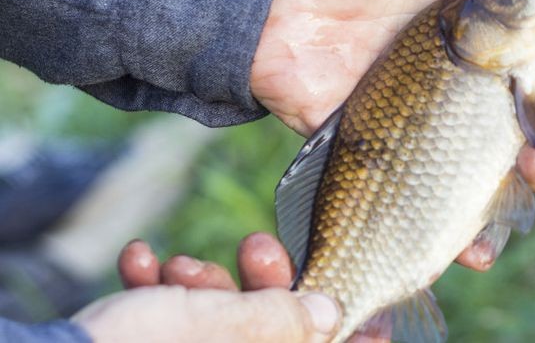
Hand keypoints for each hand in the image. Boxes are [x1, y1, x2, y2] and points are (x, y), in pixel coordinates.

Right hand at [73, 234, 340, 342]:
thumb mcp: (224, 326)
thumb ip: (283, 318)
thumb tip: (333, 314)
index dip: (351, 330)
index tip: (341, 287)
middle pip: (272, 332)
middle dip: (259, 283)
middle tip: (253, 245)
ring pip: (219, 325)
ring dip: (201, 283)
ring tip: (176, 262)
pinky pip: (170, 326)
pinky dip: (157, 293)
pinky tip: (139, 260)